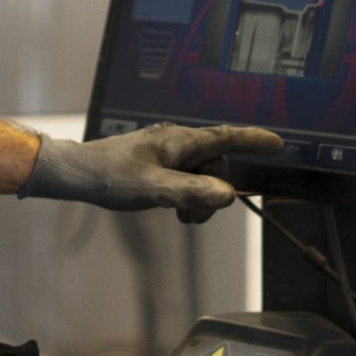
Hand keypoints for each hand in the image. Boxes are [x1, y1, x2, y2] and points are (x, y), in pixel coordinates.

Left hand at [19, 124, 283, 220]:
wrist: (77, 175)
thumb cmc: (111, 177)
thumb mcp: (154, 189)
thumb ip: (192, 192)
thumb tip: (228, 195)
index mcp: (180, 141)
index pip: (226, 138)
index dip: (254, 141)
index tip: (278, 144)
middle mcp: (177, 143)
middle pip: (216, 164)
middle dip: (213, 191)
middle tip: (191, 216)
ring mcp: (167, 153)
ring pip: (202, 176)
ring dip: (199, 198)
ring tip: (180, 216)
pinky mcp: (158, 165)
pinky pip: (186, 179)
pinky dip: (186, 196)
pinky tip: (171, 209)